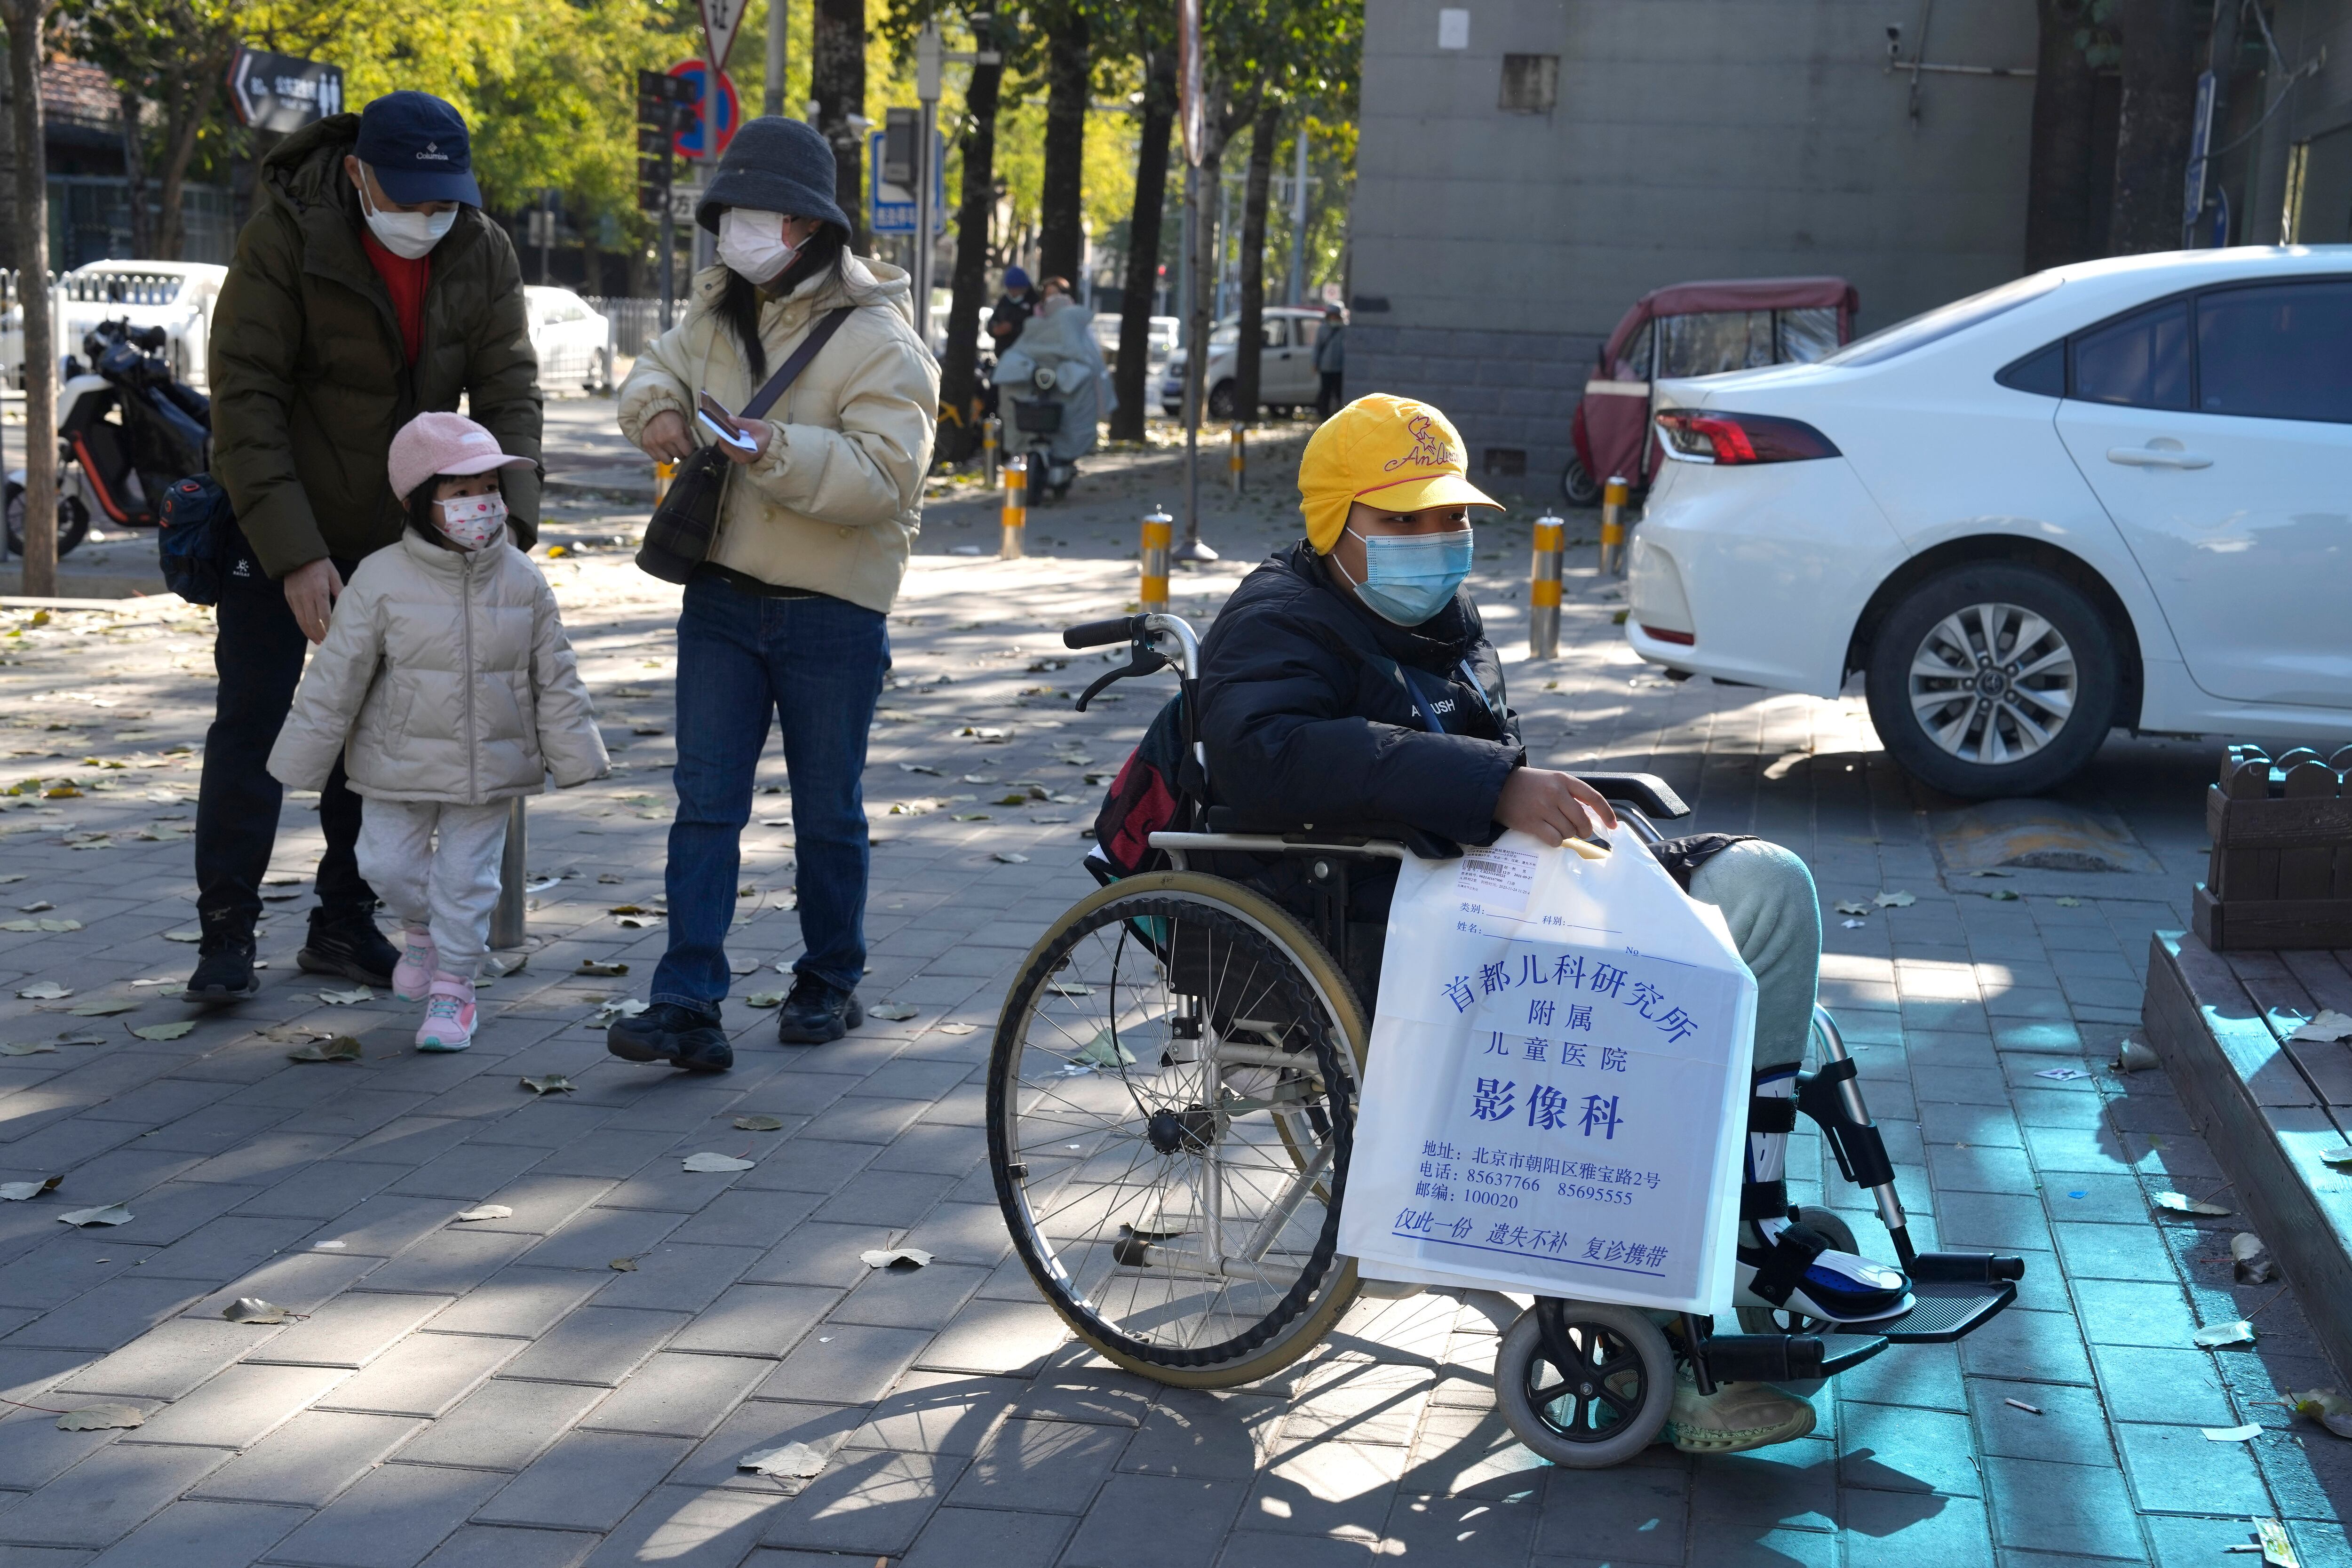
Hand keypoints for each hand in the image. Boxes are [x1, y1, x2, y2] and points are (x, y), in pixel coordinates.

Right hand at [282, 558, 344, 645]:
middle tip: (325, 641)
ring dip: (308, 632)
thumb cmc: (319, 564)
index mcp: (319, 591)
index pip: (324, 615)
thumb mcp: (333, 574)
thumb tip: (345, 604)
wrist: (297, 554)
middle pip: (311, 621)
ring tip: (316, 640)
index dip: (328, 626)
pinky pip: (295, 613)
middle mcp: (306, 596)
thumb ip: (339, 590)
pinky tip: (307, 628)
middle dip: (318, 634)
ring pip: (301, 620)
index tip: (333, 634)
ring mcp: (295, 597)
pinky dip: (301, 622)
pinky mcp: (288, 596)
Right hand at [639, 409, 695, 462]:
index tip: (687, 448)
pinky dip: (660, 455)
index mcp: (675, 434)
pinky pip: (656, 458)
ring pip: (667, 461)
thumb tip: (692, 452)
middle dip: (680, 452)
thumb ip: (690, 440)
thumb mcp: (685, 425)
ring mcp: (654, 444)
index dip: (689, 451)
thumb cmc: (673, 418)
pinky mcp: (646, 446)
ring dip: (670, 456)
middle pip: (678, 457)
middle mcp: (664, 441)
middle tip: (678, 446)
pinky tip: (661, 448)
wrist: (655, 411)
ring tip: (670, 449)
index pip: (687, 452)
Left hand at [719, 418, 772, 464]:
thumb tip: (729, 418)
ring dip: (724, 438)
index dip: (724, 433)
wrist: (772, 444)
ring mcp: (739, 460)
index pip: (729, 443)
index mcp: (747, 453)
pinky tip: (730, 435)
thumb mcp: (757, 425)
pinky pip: (727, 450)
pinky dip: (727, 442)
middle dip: (723, 434)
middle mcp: (741, 459)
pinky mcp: (737, 458)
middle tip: (724, 424)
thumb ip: (742, 422)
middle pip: (724, 445)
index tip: (721, 424)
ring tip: (727, 429)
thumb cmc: (766, 435)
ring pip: (724, 448)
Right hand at [1495, 768, 1620, 845]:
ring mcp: (1543, 808)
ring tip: (1556, 829)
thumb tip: (1589, 817)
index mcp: (1563, 780)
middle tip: (1579, 832)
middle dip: (1584, 830)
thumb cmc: (1527, 785)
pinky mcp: (1531, 823)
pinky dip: (1555, 841)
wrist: (1496, 786)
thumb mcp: (1550, 780)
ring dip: (1566, 835)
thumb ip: (1569, 794)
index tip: (1613, 826)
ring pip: (1568, 832)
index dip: (1606, 813)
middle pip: (1582, 820)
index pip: (1593, 797)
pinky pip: (1554, 839)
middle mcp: (1555, 793)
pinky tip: (1549, 836)